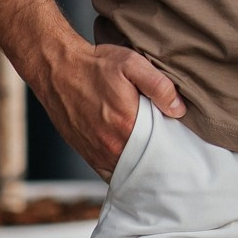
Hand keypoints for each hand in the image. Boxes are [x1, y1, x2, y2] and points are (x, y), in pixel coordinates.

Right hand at [36, 39, 185, 179]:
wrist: (57, 69)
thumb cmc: (95, 65)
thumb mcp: (132, 64)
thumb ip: (159, 86)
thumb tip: (178, 109)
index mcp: (127, 125)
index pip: (161, 148)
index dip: (173, 146)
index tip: (180, 141)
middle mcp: (111, 145)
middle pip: (146, 162)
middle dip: (160, 158)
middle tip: (171, 149)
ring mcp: (97, 153)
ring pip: (129, 170)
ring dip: (142, 165)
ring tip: (154, 154)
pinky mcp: (87, 154)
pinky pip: (110, 173)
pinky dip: (124, 170)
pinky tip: (134, 160)